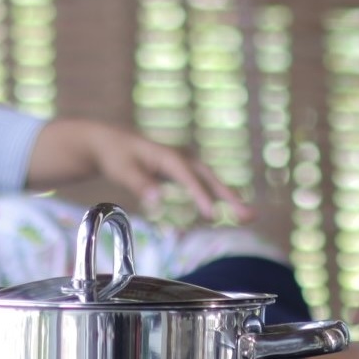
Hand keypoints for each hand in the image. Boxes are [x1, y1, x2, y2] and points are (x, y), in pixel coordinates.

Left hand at [74, 119, 252, 221]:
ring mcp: (183, 164)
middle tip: (249, 216)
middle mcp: (182, 158)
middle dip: (230, 197)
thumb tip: (156, 200)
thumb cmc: (115, 156)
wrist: (109, 141)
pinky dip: (217, 197)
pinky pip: (204, 185)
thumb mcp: (123, 170)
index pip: (190, 179)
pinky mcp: (181, 171)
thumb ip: (140, 184)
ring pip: (211, 182)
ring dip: (230, 198)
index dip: (202, 196)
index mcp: (169, 156)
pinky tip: (228, 210)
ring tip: (248, 217)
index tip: (212, 216)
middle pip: (211, 179)